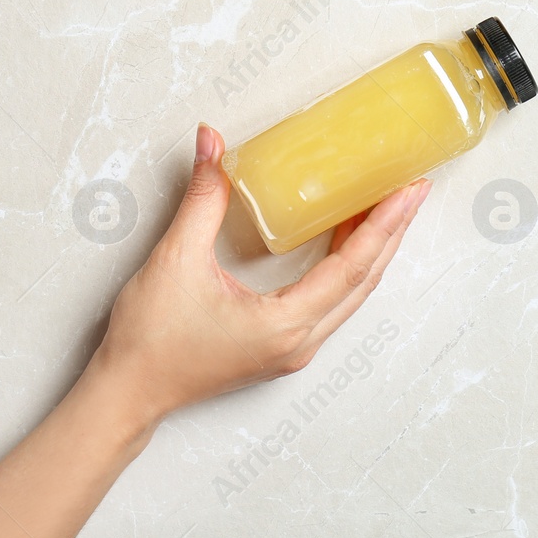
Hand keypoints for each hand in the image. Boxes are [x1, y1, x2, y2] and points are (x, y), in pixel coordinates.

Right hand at [87, 123, 429, 424]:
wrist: (127, 392)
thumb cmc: (150, 340)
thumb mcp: (176, 258)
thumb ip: (203, 198)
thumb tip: (213, 145)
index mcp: (285, 325)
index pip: (352, 267)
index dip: (383, 224)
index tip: (408, 190)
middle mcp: (299, 342)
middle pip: (364, 281)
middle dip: (390, 231)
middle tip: (410, 188)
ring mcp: (292, 349)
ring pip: (350, 294)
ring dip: (370, 249)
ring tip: (385, 205)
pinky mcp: (279, 347)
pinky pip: (330, 301)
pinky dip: (346, 266)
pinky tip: (343, 237)